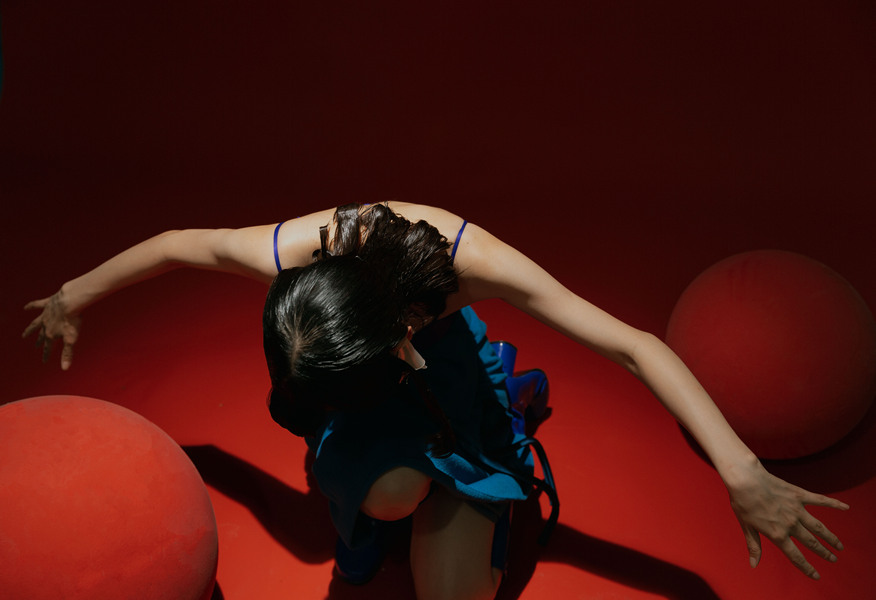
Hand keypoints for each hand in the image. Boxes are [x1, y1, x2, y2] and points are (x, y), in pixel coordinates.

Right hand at [22, 290, 81, 369]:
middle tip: (36, 346)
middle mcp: (46, 325)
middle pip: (42, 335)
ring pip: (35, 323)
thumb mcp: (71, 339)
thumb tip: (64, 368)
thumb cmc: (72, 320)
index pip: (48, 347)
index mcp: (51, 334)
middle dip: (40, 342)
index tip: (44, 361)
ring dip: (30, 329)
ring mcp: (45, 314)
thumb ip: (67, 353)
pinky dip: (31, 306)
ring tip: (25, 334)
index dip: (47, 355)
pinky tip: (25, 308)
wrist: (70, 302)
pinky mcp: (47, 303)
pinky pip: (37, 305)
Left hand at [727, 460, 848, 578]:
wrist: (746, 479)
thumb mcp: (746, 527)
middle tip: (834, 560)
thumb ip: (754, 546)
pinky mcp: (799, 495)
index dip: (807, 568)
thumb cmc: (742, 503)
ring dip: (831, 538)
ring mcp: (797, 509)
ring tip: (840, 546)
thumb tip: (753, 564)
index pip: (796, 557)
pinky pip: (820, 500)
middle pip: (812, 543)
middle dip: (824, 553)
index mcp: (777, 534)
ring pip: (819, 527)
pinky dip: (834, 504)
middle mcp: (791, 524)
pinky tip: (845, 507)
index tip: (817, 576)